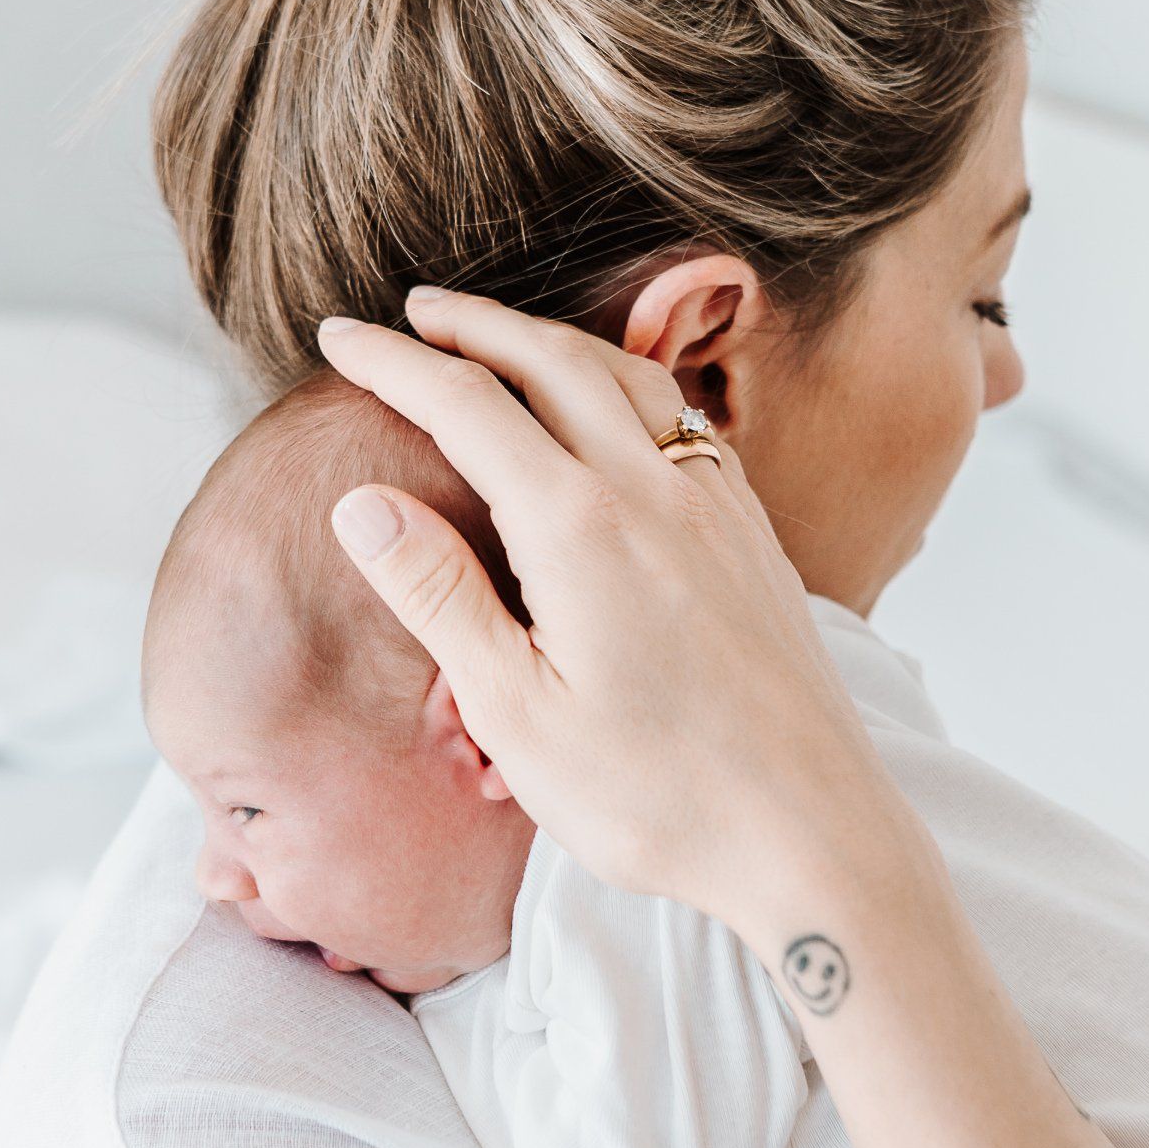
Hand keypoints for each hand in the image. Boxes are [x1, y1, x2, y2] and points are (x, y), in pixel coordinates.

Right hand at [317, 294, 901, 942]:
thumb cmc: (655, 797)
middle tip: (411, 314)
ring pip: (627, 377)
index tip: (339, 338)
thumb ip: (440, 596)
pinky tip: (613, 409)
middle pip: (551, 362)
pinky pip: (683, 420)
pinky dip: (626, 382)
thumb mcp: (518, 714)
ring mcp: (716, 507)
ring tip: (500, 341)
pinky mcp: (753, 535)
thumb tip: (363, 503)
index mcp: (580, 530)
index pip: (466, 405)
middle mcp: (655, 493)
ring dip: (552, 342)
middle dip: (473, 326)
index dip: (394, 363)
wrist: (809, 834)